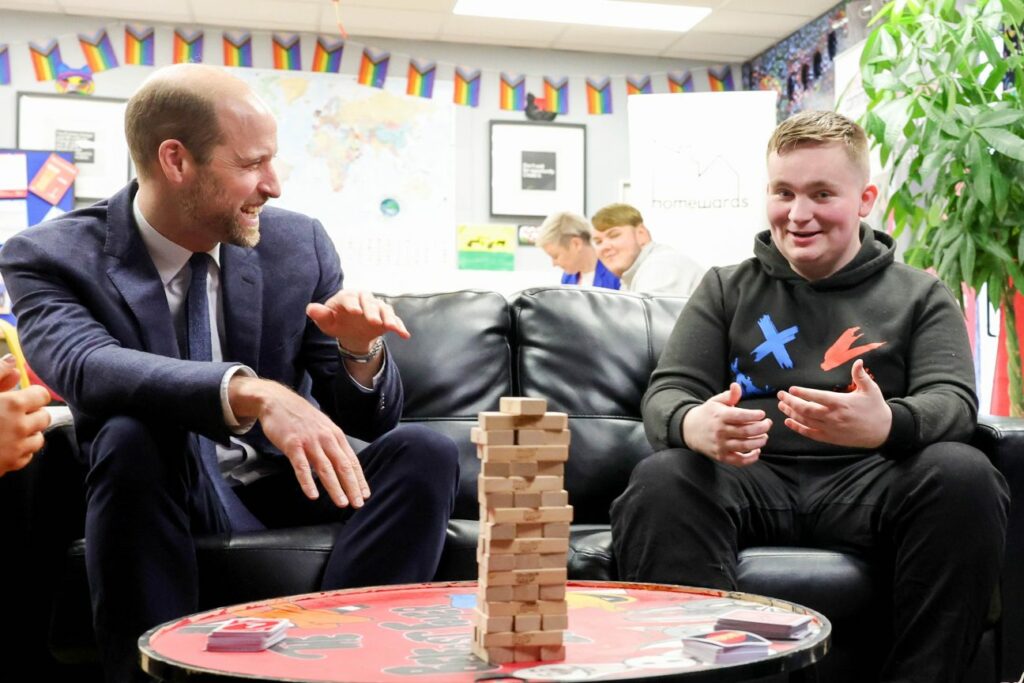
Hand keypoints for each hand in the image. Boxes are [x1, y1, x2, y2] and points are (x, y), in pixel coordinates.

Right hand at [0, 356, 51, 475]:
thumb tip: (13, 362)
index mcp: (13, 405)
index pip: (42, 395)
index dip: (31, 394)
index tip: (21, 397)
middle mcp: (20, 427)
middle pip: (44, 416)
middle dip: (32, 414)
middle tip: (11, 413)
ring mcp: (16, 449)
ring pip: (38, 438)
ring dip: (27, 433)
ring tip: (6, 429)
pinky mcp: (10, 466)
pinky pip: (27, 456)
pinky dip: (19, 450)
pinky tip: (2, 445)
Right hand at [229, 376, 369, 507]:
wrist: (278, 401)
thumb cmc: (301, 418)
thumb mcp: (323, 427)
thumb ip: (333, 444)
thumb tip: (343, 464)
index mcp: (335, 435)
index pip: (351, 461)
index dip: (359, 479)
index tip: (365, 494)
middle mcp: (326, 438)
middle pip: (343, 466)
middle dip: (352, 487)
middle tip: (358, 504)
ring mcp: (310, 441)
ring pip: (325, 468)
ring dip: (335, 487)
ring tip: (342, 503)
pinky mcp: (292, 445)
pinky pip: (301, 467)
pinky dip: (308, 482)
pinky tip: (313, 495)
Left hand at [306, 290, 409, 353]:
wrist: (352, 331)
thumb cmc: (338, 323)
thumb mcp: (327, 322)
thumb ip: (320, 315)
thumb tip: (310, 308)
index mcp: (348, 297)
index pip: (349, 297)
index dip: (351, 303)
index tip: (354, 312)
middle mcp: (364, 299)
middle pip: (369, 302)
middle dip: (372, 311)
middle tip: (373, 321)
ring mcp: (377, 308)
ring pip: (384, 309)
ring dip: (388, 318)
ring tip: (390, 327)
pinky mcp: (387, 318)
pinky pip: (395, 320)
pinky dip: (400, 327)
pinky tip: (404, 335)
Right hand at [682, 383, 771, 466]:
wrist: (689, 429)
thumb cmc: (707, 414)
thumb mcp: (716, 401)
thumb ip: (729, 395)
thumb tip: (737, 385)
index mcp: (720, 416)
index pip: (741, 416)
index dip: (755, 415)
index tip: (762, 414)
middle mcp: (720, 431)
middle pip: (747, 431)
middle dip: (762, 428)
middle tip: (768, 424)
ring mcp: (720, 445)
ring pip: (745, 446)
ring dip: (759, 441)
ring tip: (764, 436)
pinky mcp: (721, 456)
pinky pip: (739, 461)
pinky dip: (751, 458)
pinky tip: (757, 451)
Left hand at [777, 359, 891, 447]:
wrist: (883, 431)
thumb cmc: (876, 408)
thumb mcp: (871, 389)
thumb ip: (860, 376)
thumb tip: (858, 361)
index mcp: (841, 403)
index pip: (818, 397)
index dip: (803, 393)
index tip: (791, 389)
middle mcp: (833, 417)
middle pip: (806, 410)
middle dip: (791, 402)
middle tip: (780, 395)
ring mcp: (830, 428)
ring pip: (805, 421)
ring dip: (791, 413)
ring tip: (781, 405)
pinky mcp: (830, 437)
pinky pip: (810, 433)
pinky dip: (798, 428)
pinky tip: (788, 421)